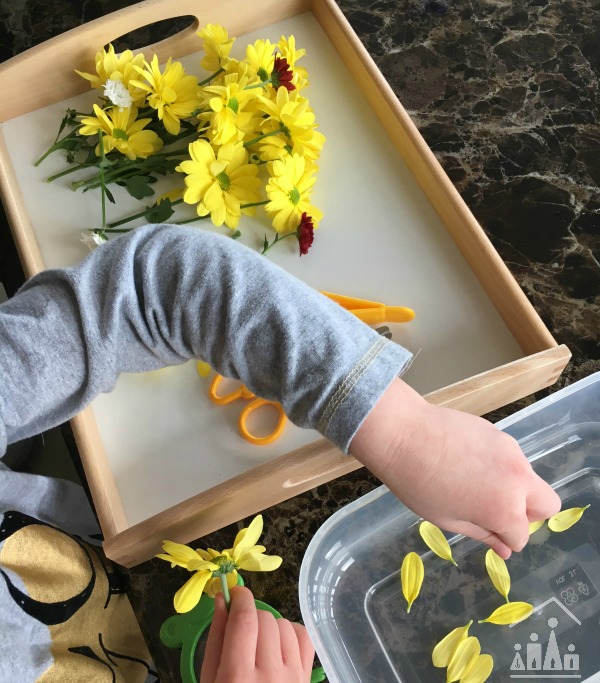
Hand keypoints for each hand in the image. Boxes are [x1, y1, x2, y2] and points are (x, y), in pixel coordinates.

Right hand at [200, 586, 314, 682]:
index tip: (235, 593)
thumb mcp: (209, 680)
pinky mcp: (307, 679)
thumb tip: (222, 600)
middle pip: (264, 619)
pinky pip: (304, 637)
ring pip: (283, 625)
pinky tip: (278, 645)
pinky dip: (290, 633)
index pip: (245, 620)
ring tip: (258, 644)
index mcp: (237, 677)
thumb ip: (215, 640)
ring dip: (269, 626)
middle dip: (250, 616)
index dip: (240, 598)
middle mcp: (269, 676)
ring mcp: (292, 678)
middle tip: (241, 631)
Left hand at [350, 378, 560, 558]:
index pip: (522, 535)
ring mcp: (511, 452)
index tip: (487, 531)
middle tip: (495, 509)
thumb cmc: (418, 484)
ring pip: (528, 478)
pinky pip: (511, 457)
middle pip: (548, 504)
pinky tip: (467, 460)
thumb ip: (483, 534)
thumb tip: (506, 550)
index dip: (504, 538)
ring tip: (472, 480)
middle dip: (528, 513)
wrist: (404, 434)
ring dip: (512, 486)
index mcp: (504, 509)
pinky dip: (499, 465)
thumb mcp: (448, 519)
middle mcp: (517, 479)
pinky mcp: (500, 433)